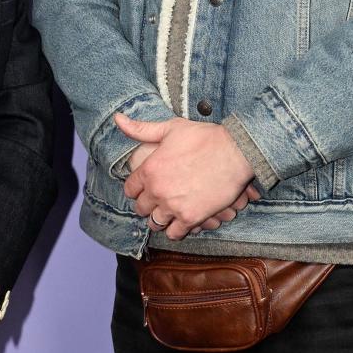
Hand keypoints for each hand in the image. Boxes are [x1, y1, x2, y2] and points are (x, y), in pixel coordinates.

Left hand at [115, 112, 257, 240]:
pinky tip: (181, 221)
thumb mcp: (170, 128)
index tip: (144, 188)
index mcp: (149, 169)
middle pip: (141, 208)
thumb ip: (141, 129)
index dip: (136, 189)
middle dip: (147, 204)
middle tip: (158, 200)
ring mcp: (173, 206)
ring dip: (160, 219)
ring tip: (168, 212)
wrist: (235, 151)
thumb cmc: (203, 137)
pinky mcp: (191, 218)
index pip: (130, 189)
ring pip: (155, 223)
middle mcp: (157, 190)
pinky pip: (174, 234)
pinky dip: (176, 230)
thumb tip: (117, 119)